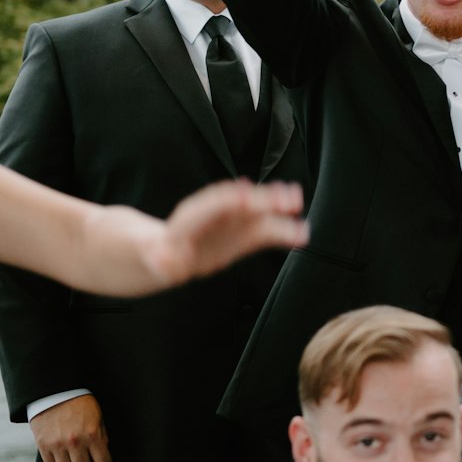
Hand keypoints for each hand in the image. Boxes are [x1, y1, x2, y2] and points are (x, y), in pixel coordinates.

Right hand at [31, 394, 112, 461]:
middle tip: (84, 460)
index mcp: (93, 435)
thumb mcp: (97, 418)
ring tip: (70, 455)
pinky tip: (59, 453)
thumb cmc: (80, 404)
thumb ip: (100, 438)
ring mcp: (58, 444)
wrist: (54, 391)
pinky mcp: (43, 445)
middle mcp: (75, 442)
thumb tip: (101, 458)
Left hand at [143, 179, 307, 286]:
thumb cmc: (163, 258)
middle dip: (260, 199)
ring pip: (254, 212)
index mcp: (188, 221)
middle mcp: (211, 217)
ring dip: (275, 206)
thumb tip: (166, 264)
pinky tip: (300, 231)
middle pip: (237, 204)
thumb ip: (166, 262)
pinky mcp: (242, 236)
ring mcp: (228, 223)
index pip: (207, 208)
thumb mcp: (161, 262)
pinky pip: (263, 231)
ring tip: (296, 202)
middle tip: (284, 197)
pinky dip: (281, 229)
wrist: (169, 254)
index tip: (245, 199)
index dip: (226, 202)